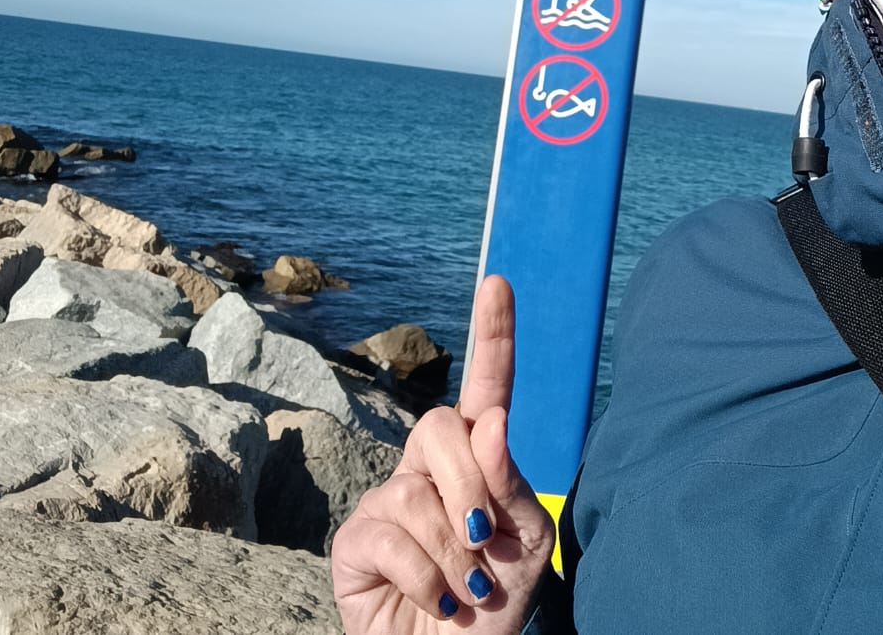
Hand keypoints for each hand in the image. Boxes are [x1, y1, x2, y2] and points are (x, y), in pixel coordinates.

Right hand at [332, 275, 555, 632]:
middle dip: (472, 485)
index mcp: (480, 461)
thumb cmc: (496, 605)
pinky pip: (392, 534)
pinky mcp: (356, 540)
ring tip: (465, 589)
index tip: (500, 281)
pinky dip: (427, 577)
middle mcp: (430, 469)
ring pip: (418, 490)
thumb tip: (490, 420)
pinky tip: (434, 601)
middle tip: (485, 540)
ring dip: (455, 551)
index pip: (487, 388)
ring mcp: (389, 500)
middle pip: (443, 428)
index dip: (493, 334)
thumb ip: (512, 483)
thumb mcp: (526, 544)